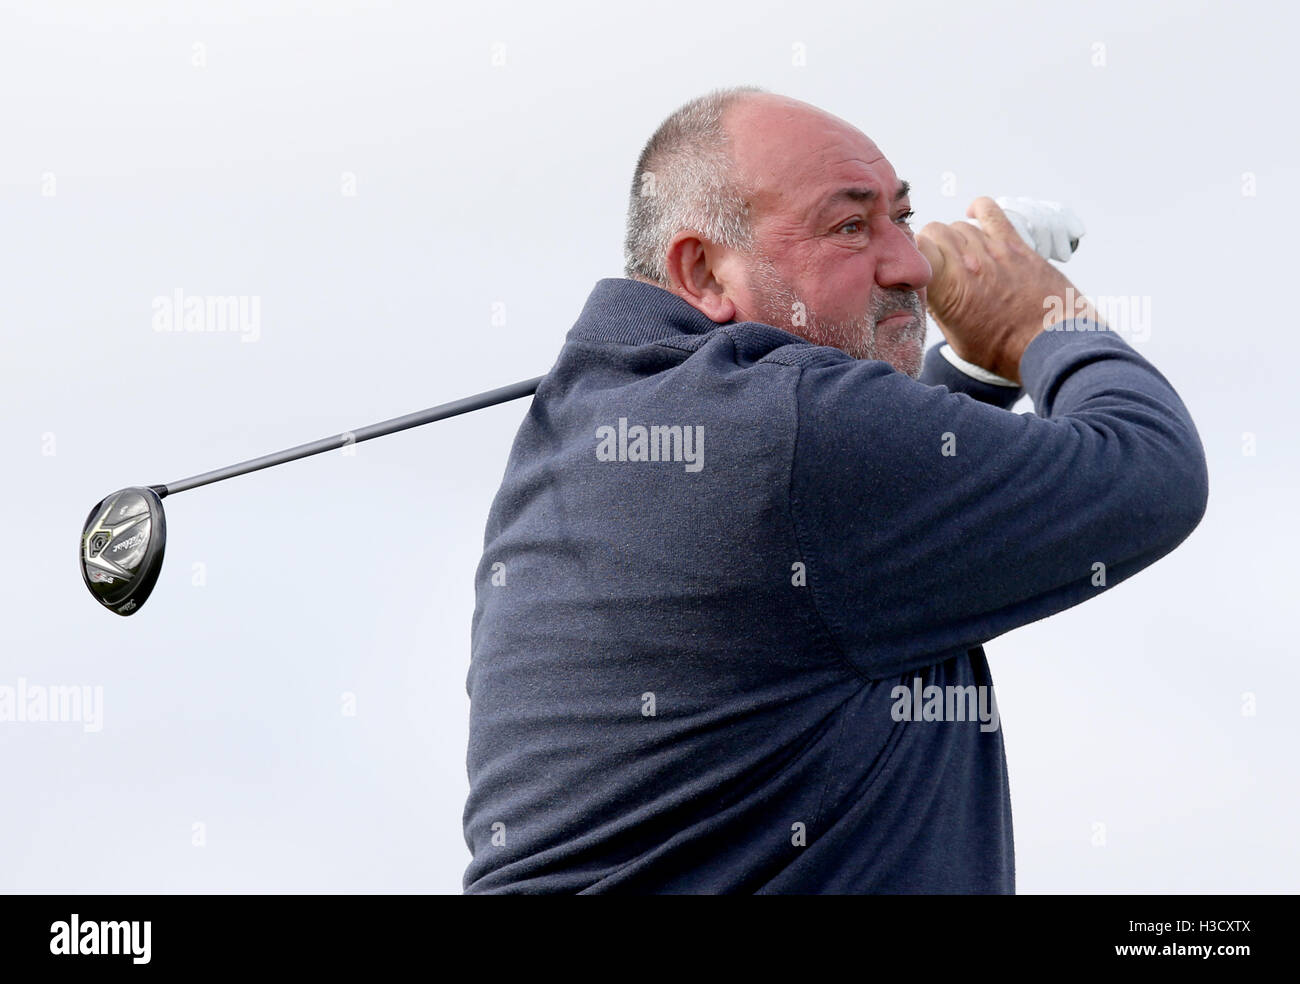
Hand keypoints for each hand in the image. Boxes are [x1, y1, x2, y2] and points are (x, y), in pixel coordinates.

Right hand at [916, 197, 1098, 383]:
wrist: (1052, 344)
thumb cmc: (1005, 349)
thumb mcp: (957, 339)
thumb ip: (939, 308)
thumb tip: (926, 290)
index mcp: (948, 288)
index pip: (915, 248)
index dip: (910, 256)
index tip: (913, 270)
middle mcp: (967, 263)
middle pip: (933, 231)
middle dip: (928, 246)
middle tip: (935, 265)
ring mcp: (992, 249)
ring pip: (958, 225)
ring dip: (954, 238)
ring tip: (960, 259)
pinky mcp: (1014, 244)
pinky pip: (990, 211)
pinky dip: (978, 210)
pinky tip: (974, 217)